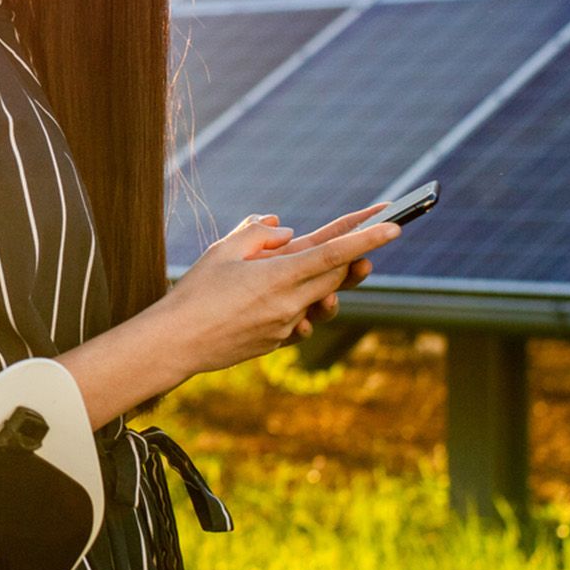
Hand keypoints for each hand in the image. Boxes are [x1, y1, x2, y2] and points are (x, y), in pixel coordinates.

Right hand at [157, 211, 397, 376]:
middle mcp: (290, 304)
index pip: (335, 253)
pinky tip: (277, 298)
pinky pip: (302, 318)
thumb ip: (258, 233)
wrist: (175, 344)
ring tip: (311, 268)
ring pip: (322, 298)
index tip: (395, 226)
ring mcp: (286, 326)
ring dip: (326, 281)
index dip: (367, 238)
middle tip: (371, 235)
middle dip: (354, 257)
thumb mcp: (223, 251)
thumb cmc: (194, 293)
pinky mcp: (278, 342)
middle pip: (337, 275)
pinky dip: (299, 303)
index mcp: (279, 276)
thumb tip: (287, 231)